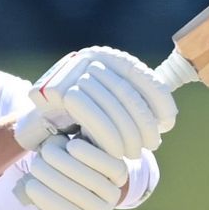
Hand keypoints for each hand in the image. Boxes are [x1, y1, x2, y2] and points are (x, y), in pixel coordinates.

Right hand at [13, 46, 176, 157]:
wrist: (40, 124)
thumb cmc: (82, 118)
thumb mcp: (111, 106)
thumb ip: (136, 104)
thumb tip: (168, 116)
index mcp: (110, 57)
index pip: (144, 76)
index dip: (160, 101)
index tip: (168, 124)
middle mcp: (92, 57)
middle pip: (127, 93)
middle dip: (144, 123)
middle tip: (152, 145)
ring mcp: (73, 70)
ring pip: (111, 104)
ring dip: (127, 133)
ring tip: (135, 152)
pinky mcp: (58, 88)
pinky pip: (90, 113)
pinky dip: (106, 134)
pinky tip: (115, 151)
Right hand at [14, 134, 129, 209]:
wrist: (79, 168)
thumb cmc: (52, 183)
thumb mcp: (41, 195)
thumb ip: (33, 197)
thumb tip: (25, 193)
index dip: (48, 203)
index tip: (30, 186)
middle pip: (80, 198)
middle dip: (52, 179)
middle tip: (35, 164)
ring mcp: (113, 194)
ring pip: (92, 180)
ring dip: (65, 164)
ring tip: (47, 152)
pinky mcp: (120, 172)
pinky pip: (108, 166)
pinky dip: (89, 155)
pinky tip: (71, 146)